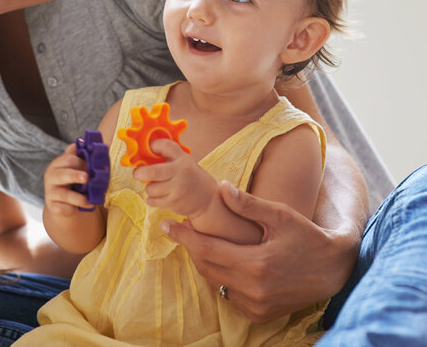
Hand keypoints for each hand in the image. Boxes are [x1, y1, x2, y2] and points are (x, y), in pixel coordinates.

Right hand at [44, 143, 93, 215]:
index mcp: (58, 164)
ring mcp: (51, 192)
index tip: (92, 166)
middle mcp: (52, 176)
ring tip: (88, 200)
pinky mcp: (53, 206)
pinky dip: (72, 209)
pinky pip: (62, 208)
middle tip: (87, 178)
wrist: (62, 200)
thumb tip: (99, 146)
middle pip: (62, 174)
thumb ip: (84, 157)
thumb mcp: (76, 167)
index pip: (68, 159)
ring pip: (63, 194)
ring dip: (78, 197)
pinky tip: (81, 208)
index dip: (81, 162)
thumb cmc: (73, 179)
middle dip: (75, 175)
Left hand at [133, 139, 216, 217]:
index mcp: (183, 160)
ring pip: (151, 188)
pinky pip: (152, 200)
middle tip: (137, 173)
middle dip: (140, 172)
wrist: (207, 200)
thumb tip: (144, 151)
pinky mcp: (174, 203)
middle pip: (153, 172)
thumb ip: (168, 157)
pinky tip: (159, 196)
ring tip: (156, 186)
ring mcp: (178, 189)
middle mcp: (181, 173)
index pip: (166, 146)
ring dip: (149, 187)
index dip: (153, 145)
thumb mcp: (184, 162)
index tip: (149, 148)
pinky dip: (152, 198)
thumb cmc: (190, 178)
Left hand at [161, 180, 358, 321]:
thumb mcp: (281, 216)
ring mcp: (257, 305)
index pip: (207, 249)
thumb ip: (249, 205)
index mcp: (257, 264)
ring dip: (204, 262)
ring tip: (200, 241)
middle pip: (206, 267)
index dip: (184, 236)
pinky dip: (221, 277)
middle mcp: (254, 290)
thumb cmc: (308, 236)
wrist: (335, 270)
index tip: (165, 223)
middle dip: (190, 247)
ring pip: (215, 282)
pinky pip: (228, 294)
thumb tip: (221, 187)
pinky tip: (223, 260)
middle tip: (179, 229)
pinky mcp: (260, 314)